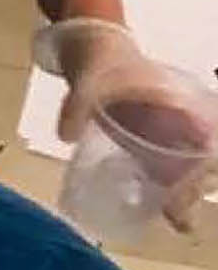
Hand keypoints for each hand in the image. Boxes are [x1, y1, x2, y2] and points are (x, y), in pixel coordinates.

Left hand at [40, 19, 217, 229]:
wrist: (94, 46)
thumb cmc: (99, 61)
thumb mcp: (86, 82)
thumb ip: (75, 108)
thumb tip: (66, 137)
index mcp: (174, 102)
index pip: (202, 136)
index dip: (201, 162)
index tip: (195, 185)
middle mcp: (176, 118)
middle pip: (196, 157)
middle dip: (194, 187)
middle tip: (181, 219)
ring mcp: (163, 128)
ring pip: (183, 164)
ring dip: (183, 191)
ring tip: (178, 223)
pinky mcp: (145, 135)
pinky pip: (163, 163)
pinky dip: (166, 184)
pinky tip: (159, 209)